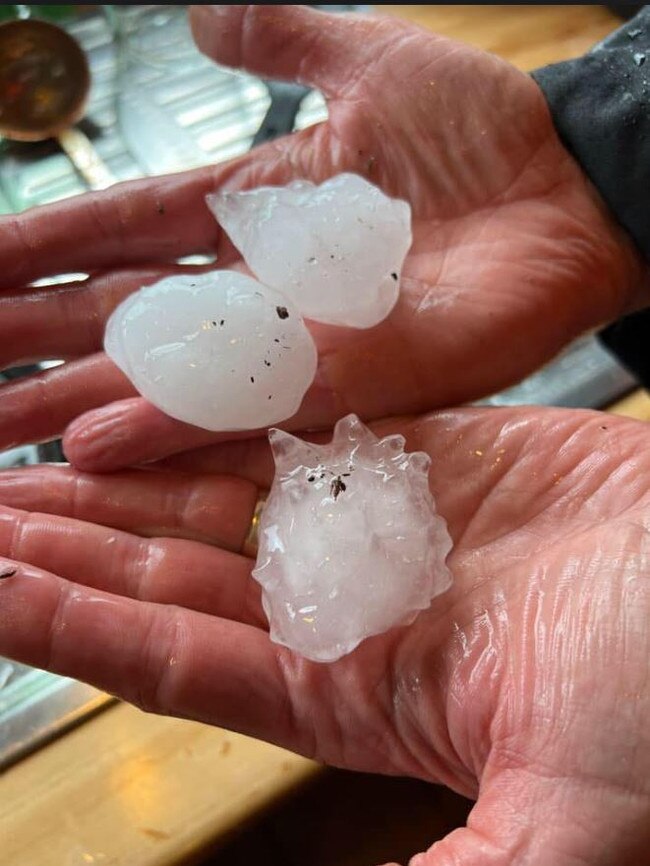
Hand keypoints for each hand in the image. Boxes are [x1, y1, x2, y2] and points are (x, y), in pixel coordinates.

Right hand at [0, 4, 643, 471]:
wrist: (573, 186)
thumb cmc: (483, 130)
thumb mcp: (366, 61)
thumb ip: (279, 37)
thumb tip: (200, 9)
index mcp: (256, 207)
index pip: (125, 228)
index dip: (47, 247)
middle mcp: (262, 283)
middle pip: (124, 314)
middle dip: (36, 339)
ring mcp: (299, 338)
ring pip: (162, 372)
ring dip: (74, 399)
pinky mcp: (346, 379)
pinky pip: (238, 405)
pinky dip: (163, 426)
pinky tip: (88, 445)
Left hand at [0, 405, 648, 863]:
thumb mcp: (552, 820)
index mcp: (346, 691)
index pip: (169, 657)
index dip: (71, 622)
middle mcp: (342, 605)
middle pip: (169, 568)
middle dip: (74, 538)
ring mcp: (376, 520)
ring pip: (218, 493)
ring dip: (130, 476)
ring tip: (41, 460)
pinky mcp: (419, 451)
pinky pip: (299, 426)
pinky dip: (228, 415)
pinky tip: (165, 403)